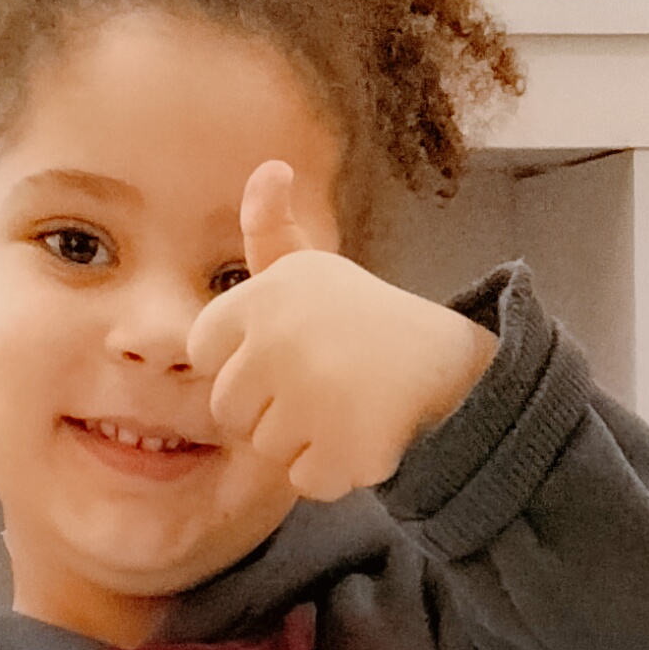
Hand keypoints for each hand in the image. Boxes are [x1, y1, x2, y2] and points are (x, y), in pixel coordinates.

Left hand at [185, 163, 497, 502]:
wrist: (445, 362)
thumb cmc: (361, 318)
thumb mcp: (312, 269)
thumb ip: (270, 233)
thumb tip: (269, 168)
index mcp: (262, 297)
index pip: (204, 353)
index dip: (240, 361)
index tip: (282, 352)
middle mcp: (280, 343)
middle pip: (229, 411)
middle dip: (268, 409)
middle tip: (319, 383)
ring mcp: (312, 398)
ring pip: (268, 449)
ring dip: (304, 440)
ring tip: (345, 405)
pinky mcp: (344, 448)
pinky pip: (307, 482)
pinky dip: (334, 471)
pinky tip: (362, 436)